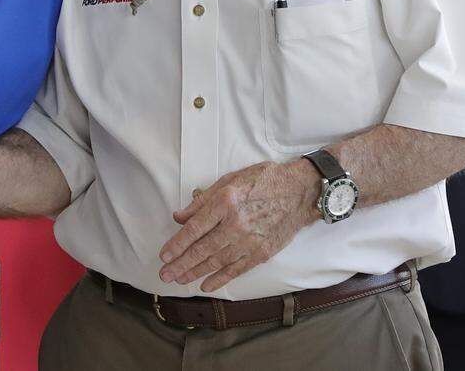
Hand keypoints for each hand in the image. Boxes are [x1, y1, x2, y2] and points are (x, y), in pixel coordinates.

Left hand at [157, 160, 317, 292]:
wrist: (300, 191)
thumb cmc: (264, 180)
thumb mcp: (230, 180)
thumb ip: (203, 200)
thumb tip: (179, 216)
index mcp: (226, 202)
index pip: (195, 228)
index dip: (177, 244)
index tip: (164, 255)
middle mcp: (236, 224)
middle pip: (202, 249)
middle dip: (181, 264)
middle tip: (165, 274)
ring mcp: (250, 241)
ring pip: (216, 262)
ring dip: (195, 273)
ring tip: (179, 279)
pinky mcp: (261, 252)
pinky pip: (236, 270)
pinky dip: (220, 279)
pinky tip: (205, 285)